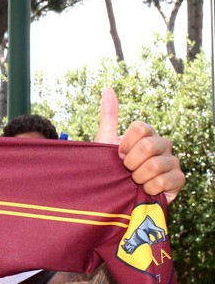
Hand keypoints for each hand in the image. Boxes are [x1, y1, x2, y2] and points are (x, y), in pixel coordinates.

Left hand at [95, 87, 183, 203]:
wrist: (118, 195)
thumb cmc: (111, 167)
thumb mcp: (105, 141)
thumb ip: (108, 116)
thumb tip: (107, 88)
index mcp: (147, 133)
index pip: (140, 128)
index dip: (125, 144)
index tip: (119, 154)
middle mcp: (163, 144)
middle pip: (148, 146)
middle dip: (130, 162)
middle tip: (126, 169)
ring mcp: (172, 161)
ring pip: (155, 165)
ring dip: (138, 177)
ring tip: (135, 181)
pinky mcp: (179, 179)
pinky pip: (165, 181)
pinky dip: (150, 188)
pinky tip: (146, 190)